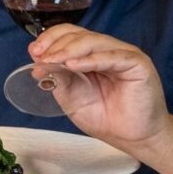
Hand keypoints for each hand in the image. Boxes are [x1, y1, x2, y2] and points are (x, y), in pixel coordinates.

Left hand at [29, 24, 169, 149]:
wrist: (131, 139)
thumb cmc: (103, 117)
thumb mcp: (70, 94)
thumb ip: (57, 75)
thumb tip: (37, 58)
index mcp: (91, 54)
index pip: (69, 34)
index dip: (50, 39)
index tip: (34, 51)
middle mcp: (107, 50)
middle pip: (78, 35)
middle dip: (55, 45)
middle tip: (41, 59)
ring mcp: (123, 55)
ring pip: (93, 41)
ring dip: (68, 50)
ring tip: (53, 61)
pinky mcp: (138, 64)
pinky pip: (112, 57)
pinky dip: (91, 59)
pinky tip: (74, 65)